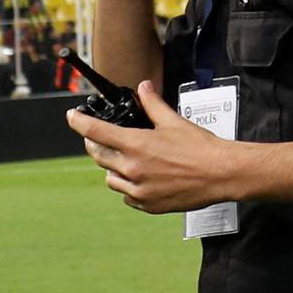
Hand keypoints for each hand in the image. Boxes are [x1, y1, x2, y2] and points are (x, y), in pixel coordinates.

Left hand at [70, 81, 236, 212]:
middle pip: (98, 156)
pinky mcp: (147, 204)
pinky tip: (142, 178)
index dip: (79, 122)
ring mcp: (138, 189)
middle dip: (95, 145)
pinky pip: (127, 196)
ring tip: (127, 160)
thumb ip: (153, 104)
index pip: (96, 131)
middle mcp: (132, 168)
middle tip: (99, 138)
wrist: (221, 174)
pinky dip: (129, 187)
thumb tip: (144, 88)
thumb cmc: (201, 147)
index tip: (71, 117)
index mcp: (136, 145)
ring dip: (113, 168)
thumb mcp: (174, 121)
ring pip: (111, 178)